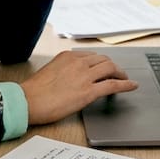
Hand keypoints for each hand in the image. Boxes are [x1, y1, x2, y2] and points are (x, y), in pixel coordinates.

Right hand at [20, 51, 137, 124]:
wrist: (27, 101)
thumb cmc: (33, 91)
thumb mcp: (50, 72)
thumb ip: (64, 71)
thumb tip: (73, 78)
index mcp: (68, 56)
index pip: (91, 56)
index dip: (101, 62)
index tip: (104, 67)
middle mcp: (78, 63)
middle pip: (104, 60)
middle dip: (113, 66)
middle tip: (118, 73)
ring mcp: (84, 76)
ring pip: (111, 69)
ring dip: (121, 73)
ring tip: (125, 79)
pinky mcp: (88, 92)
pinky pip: (113, 85)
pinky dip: (125, 84)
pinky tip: (131, 86)